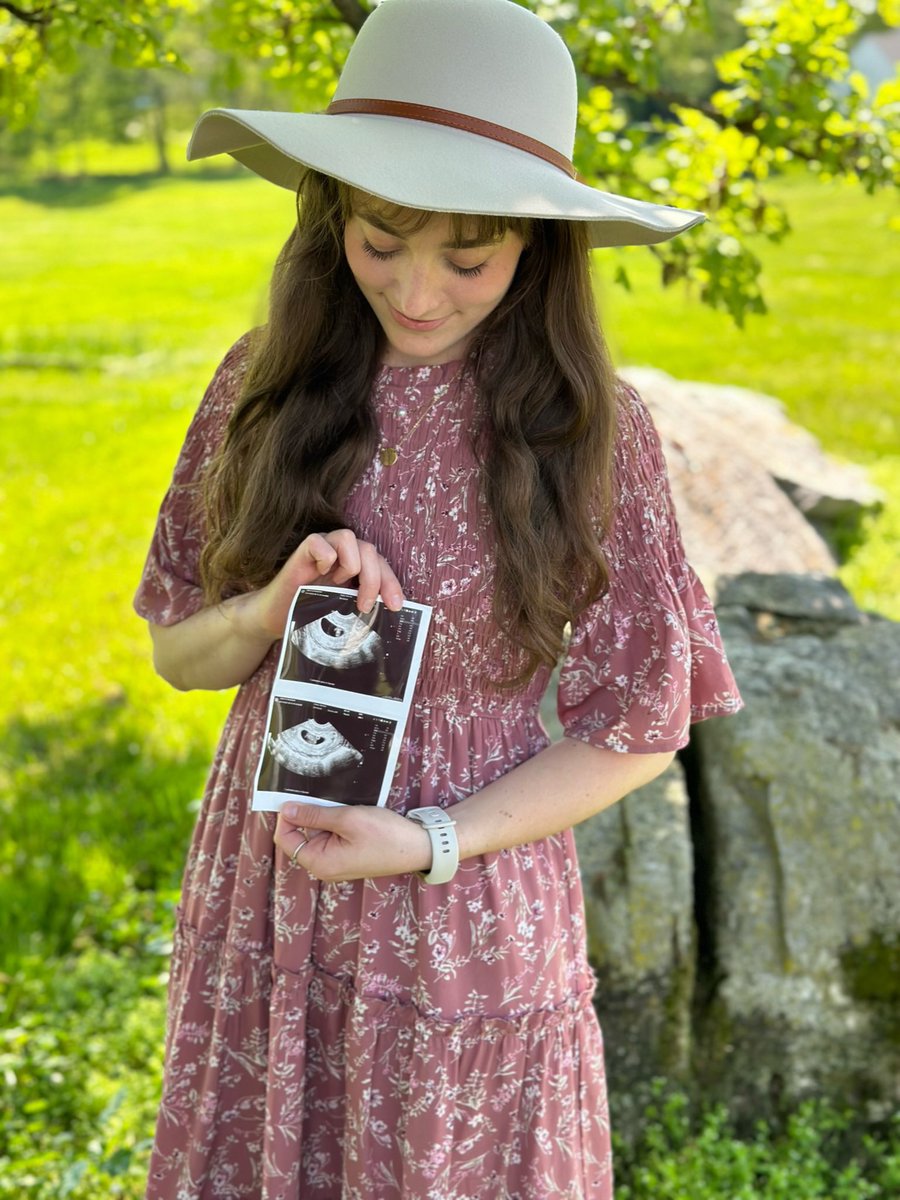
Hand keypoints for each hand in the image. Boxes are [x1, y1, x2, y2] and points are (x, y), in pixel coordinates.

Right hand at [249, 530, 404, 640]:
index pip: (381, 565)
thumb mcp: (344, 611)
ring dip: (351, 565)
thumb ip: (364, 606)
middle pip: (369, 550)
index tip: (395, 606)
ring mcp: (323, 548)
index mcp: (356, 565)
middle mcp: (341, 552)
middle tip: (364, 606)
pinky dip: (325, 558)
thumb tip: (390, 614)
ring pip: (348, 537)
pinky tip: (320, 574)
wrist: (277, 618)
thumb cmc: (310, 614)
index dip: (391, 583)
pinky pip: (320, 541)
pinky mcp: (303, 550)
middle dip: (373, 579)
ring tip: (339, 586)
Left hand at [275, 801, 431, 882]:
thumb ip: (314, 815)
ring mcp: (336, 862)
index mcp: (319, 862)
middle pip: (300, 836)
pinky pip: (331, 836)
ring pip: (316, 833)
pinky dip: (334, 822)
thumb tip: (287, 809)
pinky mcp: (346, 855)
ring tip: (340, 803)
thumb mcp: (347, 819)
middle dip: (308, 814)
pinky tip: (347, 811)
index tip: (296, 796)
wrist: (418, 847)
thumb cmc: (385, 835)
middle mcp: (324, 866)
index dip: (287, 816)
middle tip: (323, 795)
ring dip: (323, 816)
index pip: (286, 839)